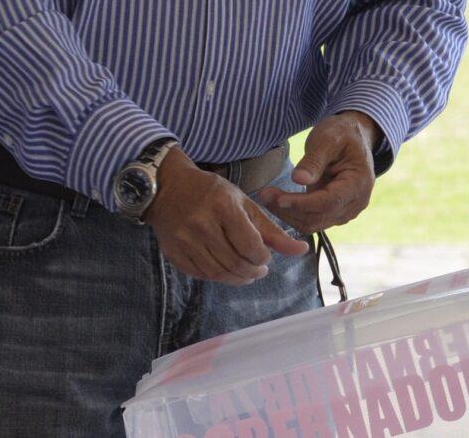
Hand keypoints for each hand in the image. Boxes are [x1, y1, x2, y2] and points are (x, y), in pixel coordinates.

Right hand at [144, 148, 307, 284]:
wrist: (167, 188)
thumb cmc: (212, 193)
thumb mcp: (244, 203)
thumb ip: (271, 229)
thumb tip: (301, 249)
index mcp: (224, 207)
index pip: (250, 245)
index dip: (263, 258)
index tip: (266, 258)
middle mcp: (202, 224)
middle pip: (234, 262)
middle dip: (252, 272)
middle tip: (259, 270)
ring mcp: (185, 240)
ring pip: (218, 272)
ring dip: (237, 278)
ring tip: (246, 273)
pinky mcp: (173, 252)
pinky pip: (200, 274)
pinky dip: (217, 277)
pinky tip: (225, 270)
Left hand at [254, 111, 378, 233]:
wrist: (352, 138)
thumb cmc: (342, 134)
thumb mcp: (328, 138)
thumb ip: (314, 160)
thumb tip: (298, 179)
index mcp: (358, 184)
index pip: (329, 202)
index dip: (302, 203)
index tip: (278, 199)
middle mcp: (355, 203)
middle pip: (318, 217)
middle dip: (289, 209)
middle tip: (264, 194)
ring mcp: (345, 211)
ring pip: (312, 223)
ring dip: (287, 214)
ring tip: (266, 196)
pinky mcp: (334, 214)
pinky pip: (311, 221)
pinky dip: (292, 214)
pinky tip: (277, 200)